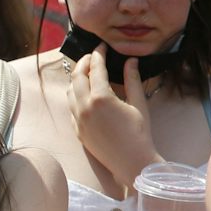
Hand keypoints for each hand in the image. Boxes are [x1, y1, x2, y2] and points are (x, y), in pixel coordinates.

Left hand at [69, 48, 157, 190]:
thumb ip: (132, 80)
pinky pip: (71, 107)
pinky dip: (75, 95)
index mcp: (101, 98)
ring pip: (70, 91)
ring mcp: (78, 119)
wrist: (131, 162)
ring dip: (77, 79)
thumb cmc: (140, 134)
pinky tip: (85, 94)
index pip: (95, 69)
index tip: (101, 47)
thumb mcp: (138, 104)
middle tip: (92, 57)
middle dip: (83, 63)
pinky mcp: (77, 130)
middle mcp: (85, 107)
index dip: (98, 55)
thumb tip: (131, 60)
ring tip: (87, 73)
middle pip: (77, 76)